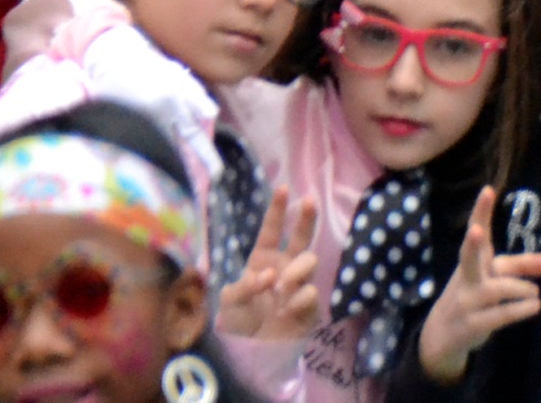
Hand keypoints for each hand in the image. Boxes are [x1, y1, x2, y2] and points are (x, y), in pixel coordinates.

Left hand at [215, 187, 322, 341]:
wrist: (255, 352)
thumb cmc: (240, 320)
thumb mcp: (229, 302)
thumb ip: (243, 287)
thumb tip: (271, 274)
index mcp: (263, 260)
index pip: (271, 230)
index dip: (277, 210)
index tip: (284, 188)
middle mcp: (284, 266)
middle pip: (300, 236)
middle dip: (305, 217)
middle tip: (309, 201)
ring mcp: (299, 284)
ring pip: (309, 260)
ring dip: (295, 270)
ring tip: (281, 287)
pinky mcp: (311, 304)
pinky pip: (310, 291)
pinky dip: (297, 299)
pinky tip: (286, 309)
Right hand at [416, 187, 540, 381]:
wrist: (441, 336)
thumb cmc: (473, 297)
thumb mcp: (492, 277)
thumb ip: (522, 267)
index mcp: (471, 260)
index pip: (475, 231)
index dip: (481, 211)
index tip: (488, 189)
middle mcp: (466, 277)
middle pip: (468, 257)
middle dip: (472, 243)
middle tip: (477, 231)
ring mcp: (466, 301)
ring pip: (495, 288)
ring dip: (521, 288)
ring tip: (535, 294)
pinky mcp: (472, 324)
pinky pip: (499, 314)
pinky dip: (520, 309)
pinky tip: (535, 306)